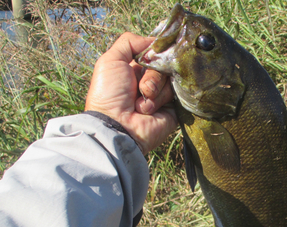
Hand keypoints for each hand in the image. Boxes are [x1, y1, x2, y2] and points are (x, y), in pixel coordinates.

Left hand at [85, 32, 176, 154]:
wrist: (117, 126)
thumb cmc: (109, 94)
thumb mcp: (110, 60)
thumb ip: (129, 42)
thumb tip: (155, 40)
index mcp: (135, 68)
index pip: (155, 51)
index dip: (154, 53)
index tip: (149, 58)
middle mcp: (150, 80)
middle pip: (165, 64)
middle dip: (152, 76)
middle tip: (140, 89)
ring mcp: (163, 95)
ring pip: (170, 79)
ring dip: (154, 91)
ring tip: (141, 105)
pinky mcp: (173, 109)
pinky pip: (177, 94)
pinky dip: (162, 100)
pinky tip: (151, 110)